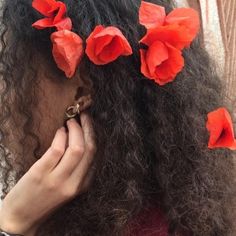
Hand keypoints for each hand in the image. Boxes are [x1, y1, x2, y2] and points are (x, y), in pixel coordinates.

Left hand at [0, 112, 96, 235]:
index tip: (89, 123)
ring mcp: (57, 179)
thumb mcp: (69, 187)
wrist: (22, 218)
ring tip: (70, 122)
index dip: (93, 134)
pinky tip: (59, 132)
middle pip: (89, 149)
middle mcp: (74, 182)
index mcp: (83, 185)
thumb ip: (78, 169)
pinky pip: (56, 150)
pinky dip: (60, 136)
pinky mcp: (40, 174)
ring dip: (75, 130)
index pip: (95, 154)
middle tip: (83, 116)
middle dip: (88, 127)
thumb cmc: (45, 198)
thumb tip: (80, 140)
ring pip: (76, 148)